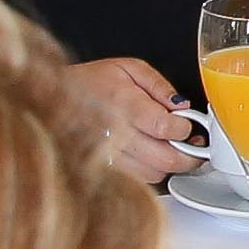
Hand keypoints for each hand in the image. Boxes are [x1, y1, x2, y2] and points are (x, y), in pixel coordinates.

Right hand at [63, 57, 200, 181]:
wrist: (54, 98)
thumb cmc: (91, 81)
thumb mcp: (129, 67)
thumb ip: (159, 85)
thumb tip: (182, 106)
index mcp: (124, 104)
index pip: (166, 128)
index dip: (185, 128)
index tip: (188, 124)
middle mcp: (115, 133)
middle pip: (165, 159)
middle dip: (188, 155)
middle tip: (194, 145)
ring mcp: (107, 156)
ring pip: (154, 174)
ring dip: (169, 164)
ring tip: (170, 148)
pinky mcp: (104, 169)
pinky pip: (137, 180)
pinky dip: (150, 172)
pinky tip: (150, 156)